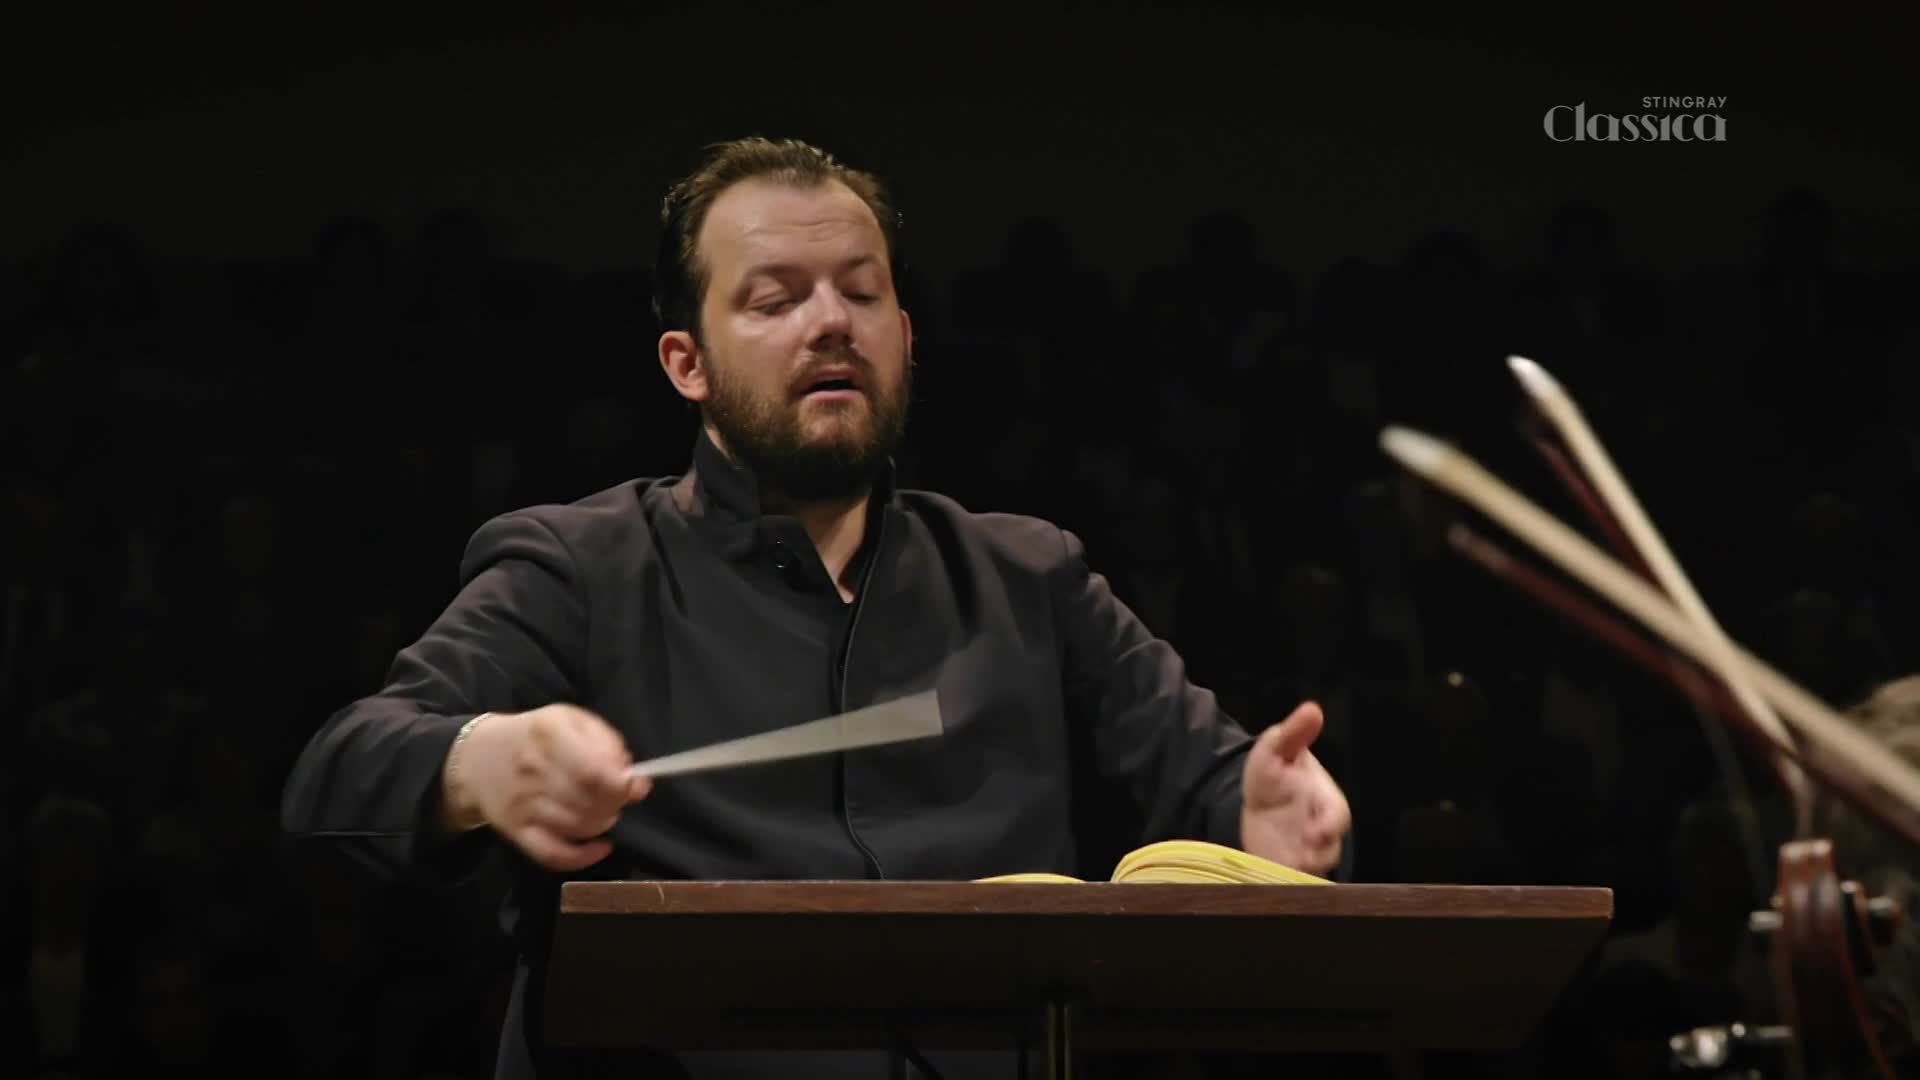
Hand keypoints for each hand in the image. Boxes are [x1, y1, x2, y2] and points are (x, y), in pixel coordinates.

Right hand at [441, 704, 652, 871]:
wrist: (477, 758)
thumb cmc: (535, 736)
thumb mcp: (571, 721)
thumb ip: (608, 744)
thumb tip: (636, 781)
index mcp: (549, 734)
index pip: (592, 771)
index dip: (620, 785)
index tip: (633, 786)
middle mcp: (532, 769)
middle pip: (588, 801)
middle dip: (614, 804)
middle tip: (615, 798)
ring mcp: (521, 804)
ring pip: (576, 827)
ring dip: (601, 823)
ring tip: (603, 812)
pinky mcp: (514, 832)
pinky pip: (552, 854)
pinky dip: (582, 858)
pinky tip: (601, 848)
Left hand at [1240, 702, 1350, 875]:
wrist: (1255, 803)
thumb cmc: (1274, 774)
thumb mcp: (1276, 749)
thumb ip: (1293, 733)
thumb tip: (1312, 708)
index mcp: (1324, 801)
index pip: (1337, 815)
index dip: (1329, 824)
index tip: (1317, 832)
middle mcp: (1321, 832)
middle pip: (1330, 851)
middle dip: (1319, 856)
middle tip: (1304, 859)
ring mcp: (1305, 855)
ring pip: (1312, 871)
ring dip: (1300, 873)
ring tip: (1286, 872)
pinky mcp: (1287, 872)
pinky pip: (1291, 883)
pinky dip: (1283, 884)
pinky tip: (1271, 882)